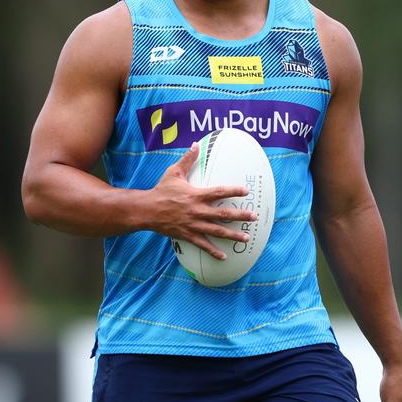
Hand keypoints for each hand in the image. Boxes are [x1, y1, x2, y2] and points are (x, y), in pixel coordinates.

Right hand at [147, 142, 257, 259]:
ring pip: (217, 231)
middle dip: (240, 216)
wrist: (147, 210)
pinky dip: (214, 251)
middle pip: (223, 214)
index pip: (219, 192)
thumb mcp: (174, 172)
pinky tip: (224, 256)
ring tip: (247, 237)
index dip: (233, 191)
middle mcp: (197, 211)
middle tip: (254, 216)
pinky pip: (203, 244)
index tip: (246, 191)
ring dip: (233, 235)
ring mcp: (193, 224)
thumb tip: (196, 144)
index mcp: (196, 195)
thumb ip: (187, 159)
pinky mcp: (188, 235)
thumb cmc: (161, 190)